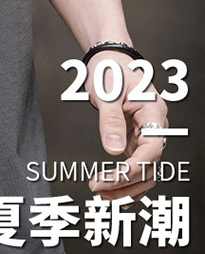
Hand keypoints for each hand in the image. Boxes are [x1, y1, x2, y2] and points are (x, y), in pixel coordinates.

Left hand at [86, 50, 168, 202]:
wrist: (108, 59)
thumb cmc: (109, 70)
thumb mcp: (106, 92)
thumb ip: (110, 121)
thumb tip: (112, 150)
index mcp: (153, 113)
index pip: (152, 149)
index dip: (134, 168)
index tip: (112, 178)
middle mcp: (154, 126)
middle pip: (150, 165)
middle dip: (126, 182)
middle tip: (99, 189)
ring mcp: (146, 134)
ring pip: (146, 170)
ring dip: (127, 186)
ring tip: (102, 194)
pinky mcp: (135, 138)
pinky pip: (136, 165)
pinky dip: (126, 180)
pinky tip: (111, 189)